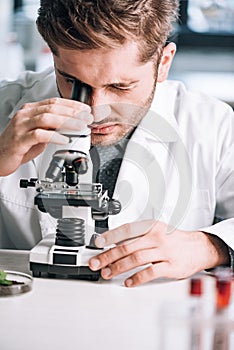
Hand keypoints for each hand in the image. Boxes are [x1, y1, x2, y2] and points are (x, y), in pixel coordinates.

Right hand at [0, 98, 91, 175]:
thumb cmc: (19, 146)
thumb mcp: (38, 133)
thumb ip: (52, 128)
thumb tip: (72, 127)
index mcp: (30, 110)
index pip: (54, 102)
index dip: (72, 105)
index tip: (86, 109)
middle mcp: (25, 115)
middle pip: (52, 108)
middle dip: (73, 112)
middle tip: (87, 118)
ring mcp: (21, 126)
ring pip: (46, 118)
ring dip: (67, 122)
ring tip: (80, 127)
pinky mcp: (19, 140)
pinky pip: (39, 135)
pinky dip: (54, 136)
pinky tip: (64, 139)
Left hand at [89, 220, 228, 286]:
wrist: (198, 247)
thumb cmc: (174, 239)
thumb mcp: (156, 230)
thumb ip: (137, 236)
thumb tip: (114, 243)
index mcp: (151, 226)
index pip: (126, 230)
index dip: (110, 236)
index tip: (97, 243)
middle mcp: (156, 237)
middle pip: (127, 246)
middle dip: (108, 256)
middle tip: (96, 263)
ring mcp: (163, 251)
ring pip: (136, 259)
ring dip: (118, 267)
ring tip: (107, 273)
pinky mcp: (170, 266)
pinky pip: (150, 272)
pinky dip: (137, 278)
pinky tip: (128, 282)